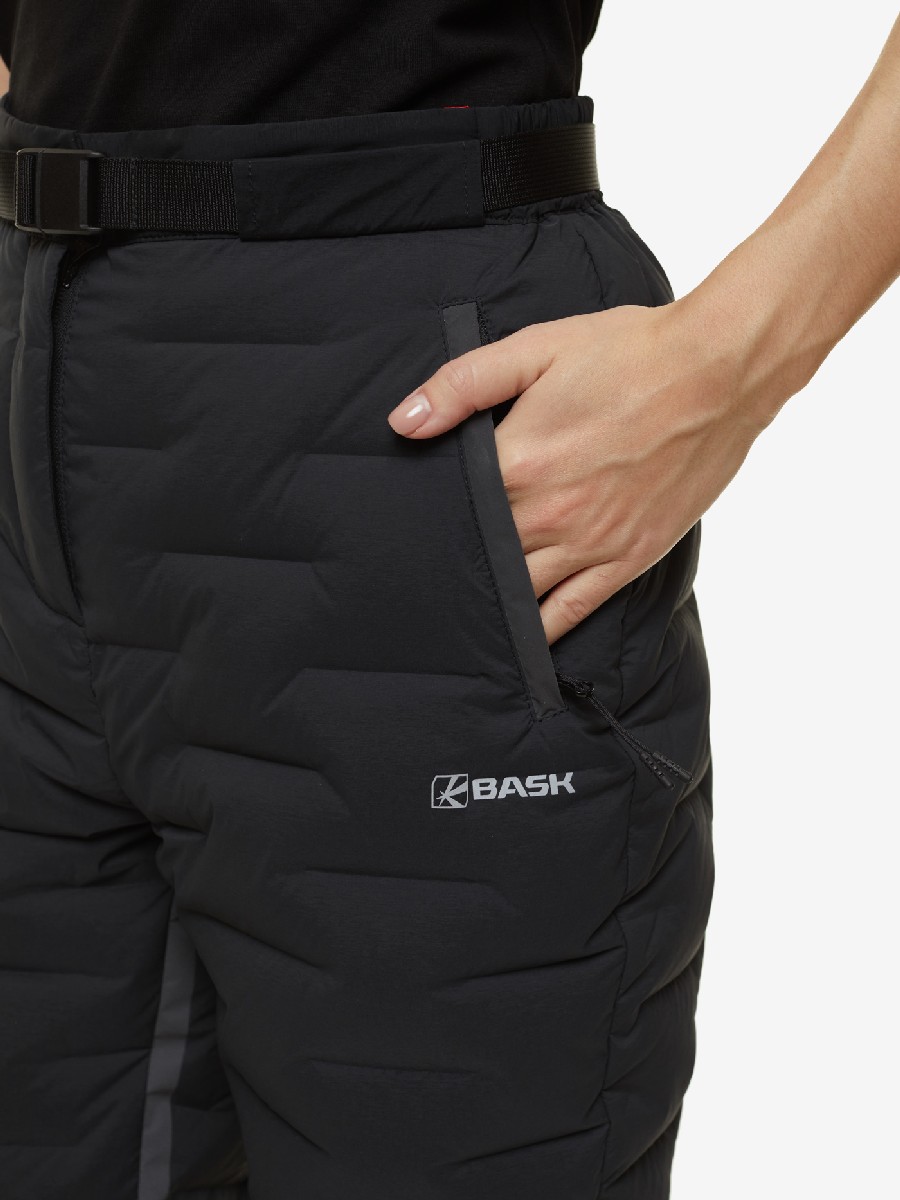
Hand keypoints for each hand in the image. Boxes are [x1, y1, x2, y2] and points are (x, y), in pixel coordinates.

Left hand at [387, 300, 768, 644]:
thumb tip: (404, 421)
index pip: (453, 509)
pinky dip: (543, 630)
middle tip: (421, 579)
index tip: (406, 529)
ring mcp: (590, 542)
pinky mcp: (627, 558)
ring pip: (521, 591)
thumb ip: (463, 385)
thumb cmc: (629, 353)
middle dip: (455, 564)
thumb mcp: (538, 349)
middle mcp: (550, 513)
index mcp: (520, 461)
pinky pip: (573, 610)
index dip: (429, 519)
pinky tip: (521, 642)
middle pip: (483, 555)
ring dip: (491, 602)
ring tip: (459, 616)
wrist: (718, 371)